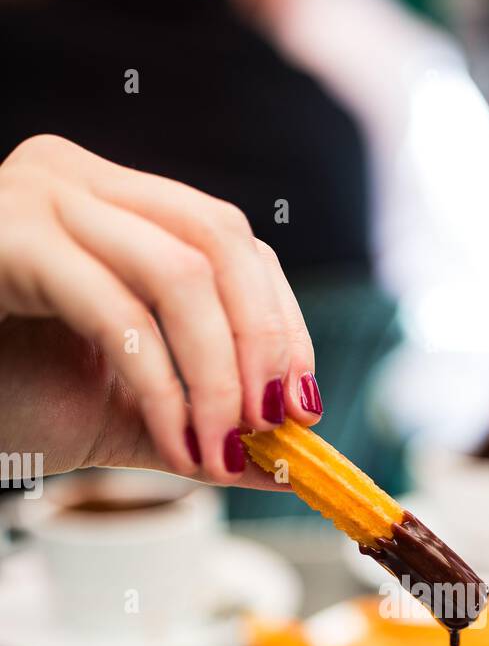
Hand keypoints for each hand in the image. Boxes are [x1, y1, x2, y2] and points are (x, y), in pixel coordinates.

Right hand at [0, 134, 321, 483]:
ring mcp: (41, 197)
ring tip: (225, 448)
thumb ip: (206, 427)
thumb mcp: (127, 413)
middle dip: (265, 345)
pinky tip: (177, 445)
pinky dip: (165, 389)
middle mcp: (79, 178)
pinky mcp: (9, 239)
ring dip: (222, 375)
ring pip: (182, 273)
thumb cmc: (7, 395)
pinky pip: (119, 313)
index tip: (303, 406)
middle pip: (222, 243)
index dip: (284, 322)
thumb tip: (290, 467)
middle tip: (278, 429)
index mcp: (115, 200)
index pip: (233, 240)